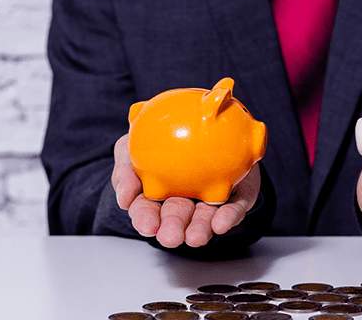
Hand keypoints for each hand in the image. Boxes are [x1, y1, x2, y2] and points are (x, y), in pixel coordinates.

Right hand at [111, 134, 260, 247]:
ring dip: (199, 229)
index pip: (148, 211)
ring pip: (205, 218)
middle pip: (177, 218)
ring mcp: (210, 200)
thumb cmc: (166, 139)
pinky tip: (222, 223)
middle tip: (171, 237)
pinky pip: (235, 206)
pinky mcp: (237, 196)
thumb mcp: (131, 147)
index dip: (146, 220)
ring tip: (195, 237)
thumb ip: (125, 168)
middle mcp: (185, 202)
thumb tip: (124, 199)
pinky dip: (228, 216)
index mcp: (157, 195)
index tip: (148, 226)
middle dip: (173, 230)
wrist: (207, 124)